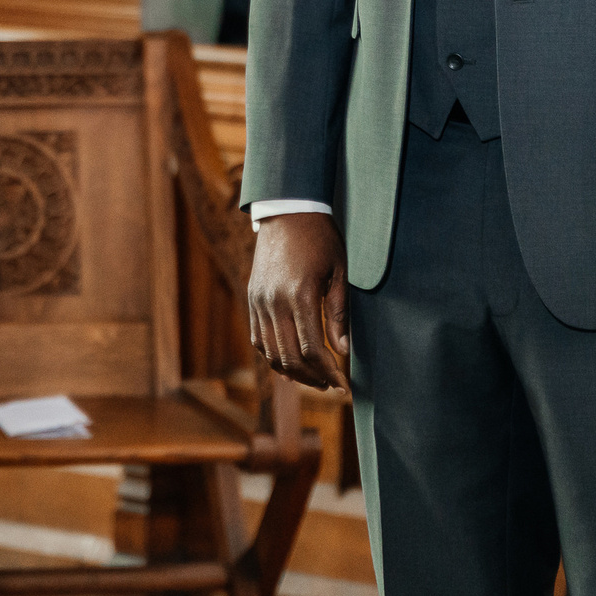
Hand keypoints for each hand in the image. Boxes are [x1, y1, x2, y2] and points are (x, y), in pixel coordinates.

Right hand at [246, 212, 347, 392]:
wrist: (287, 210)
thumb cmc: (320, 238)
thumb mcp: (339, 271)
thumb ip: (339, 313)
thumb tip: (343, 350)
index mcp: (300, 294)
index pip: (313, 349)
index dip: (329, 372)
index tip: (344, 384)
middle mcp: (275, 301)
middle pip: (290, 357)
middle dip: (313, 378)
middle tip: (331, 385)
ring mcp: (259, 301)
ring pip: (272, 352)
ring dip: (293, 372)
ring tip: (314, 378)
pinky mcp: (252, 298)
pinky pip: (259, 339)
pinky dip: (274, 356)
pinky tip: (291, 362)